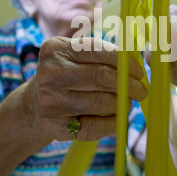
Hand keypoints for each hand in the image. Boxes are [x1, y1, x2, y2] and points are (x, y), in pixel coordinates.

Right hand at [24, 37, 146, 142]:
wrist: (35, 104)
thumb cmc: (66, 76)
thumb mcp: (75, 57)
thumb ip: (102, 54)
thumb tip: (136, 62)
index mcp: (55, 49)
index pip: (97, 50)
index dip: (123, 61)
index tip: (139, 70)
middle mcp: (50, 73)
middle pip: (101, 76)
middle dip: (128, 83)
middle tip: (141, 89)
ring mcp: (50, 101)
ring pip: (101, 101)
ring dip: (122, 103)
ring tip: (129, 102)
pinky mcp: (56, 126)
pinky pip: (95, 126)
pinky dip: (114, 122)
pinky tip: (119, 118)